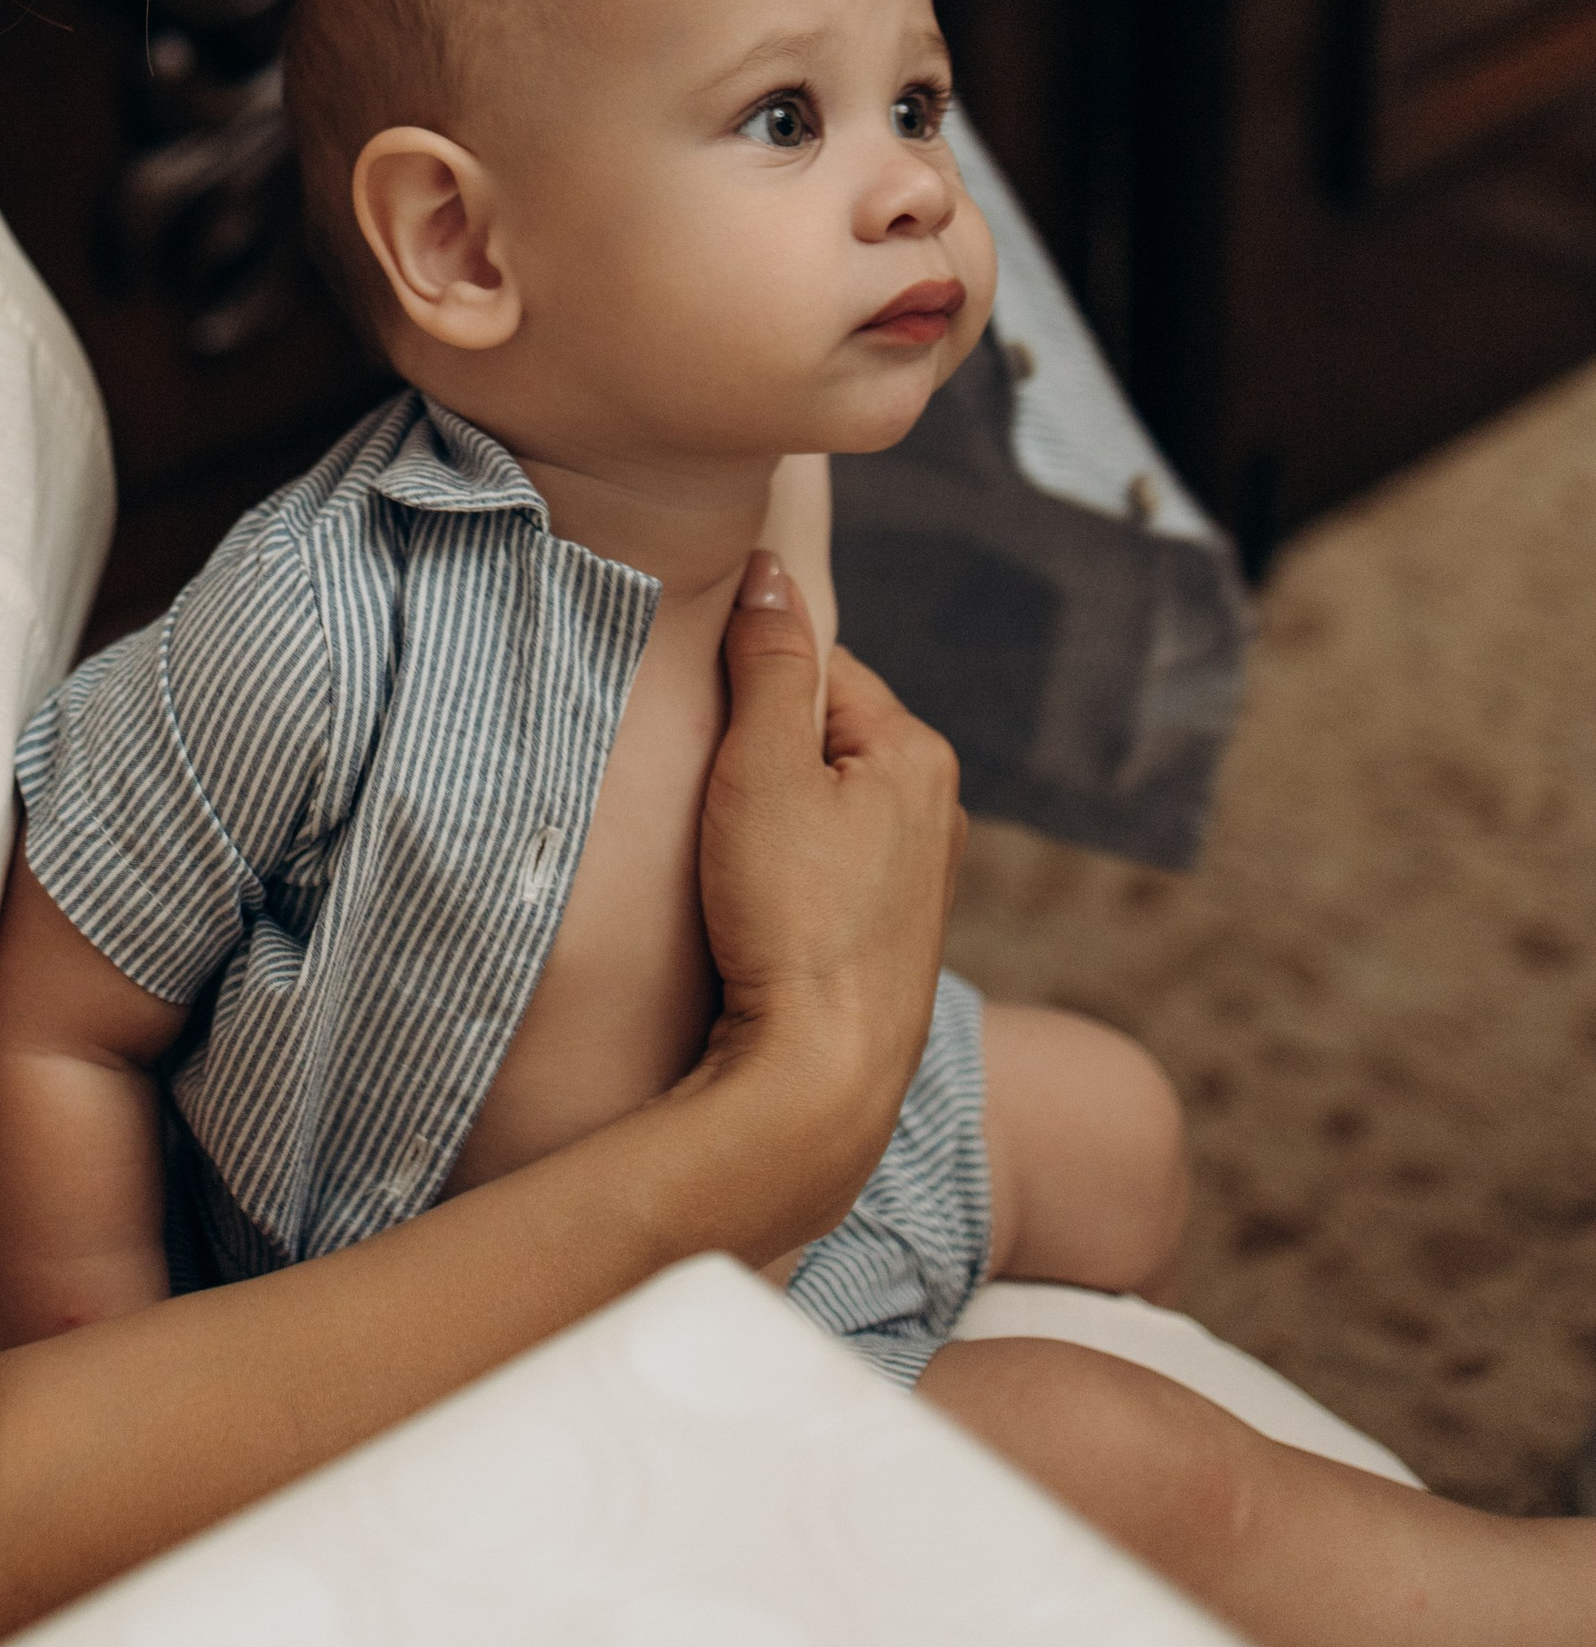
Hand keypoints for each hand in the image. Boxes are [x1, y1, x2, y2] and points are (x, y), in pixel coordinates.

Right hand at [694, 555, 963, 1141]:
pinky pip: (833, 862)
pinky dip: (793, 867)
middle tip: (711, 807)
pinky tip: (761, 906)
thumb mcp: (762, 768)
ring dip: (774, 812)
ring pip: (827, 801)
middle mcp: (939, 805)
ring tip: (732, 862)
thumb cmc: (789, 918)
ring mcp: (923, 875)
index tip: (706, 736)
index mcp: (916, 751)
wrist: (820, 1076)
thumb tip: (769, 570)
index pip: (816, 665)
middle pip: (823, 733)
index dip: (748, 691)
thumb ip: (770, 662)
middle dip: (762, 752)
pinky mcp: (896, 932)